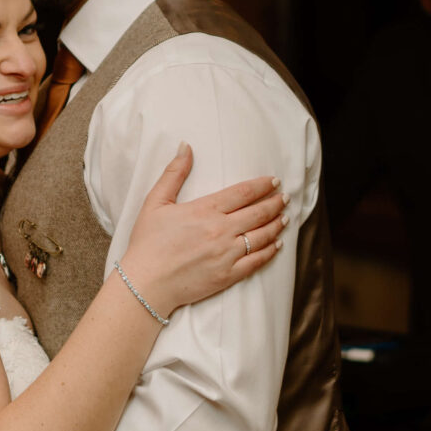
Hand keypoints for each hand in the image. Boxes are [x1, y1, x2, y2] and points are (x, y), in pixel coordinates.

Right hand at [117, 144, 287, 314]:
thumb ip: (173, 173)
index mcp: (205, 210)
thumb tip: (186, 147)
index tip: (274, 181)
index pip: (243, 193)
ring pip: (262, 236)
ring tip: (285, 218)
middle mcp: (221, 230)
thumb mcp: (155, 202)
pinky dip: (270, 251)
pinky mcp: (228, 275)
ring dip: (277, 225)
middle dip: (275, 203)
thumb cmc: (147, 243)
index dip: (262, 185)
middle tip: (285, 198)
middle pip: (258, 213)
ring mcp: (227, 254)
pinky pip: (257, 261)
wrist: (145, 283)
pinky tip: (276, 245)